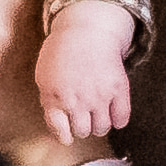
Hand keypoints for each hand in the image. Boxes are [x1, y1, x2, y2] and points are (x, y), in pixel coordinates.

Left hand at [36, 0, 138, 147]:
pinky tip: (113, 111)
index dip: (65, 135)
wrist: (87, 29)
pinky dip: (118, 120)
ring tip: (97, 113)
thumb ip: (48, 104)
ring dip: (99, 124)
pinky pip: (122, 119)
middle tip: (84, 116)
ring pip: (102, 129)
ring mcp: (99, 95)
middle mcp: (77, 99)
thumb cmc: (62, 53)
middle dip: (82, 127)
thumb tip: (59, 131)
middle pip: (83, 132)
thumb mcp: (44, 77)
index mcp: (55, 97)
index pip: (61, 132)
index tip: (68, 134)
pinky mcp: (119, 89)